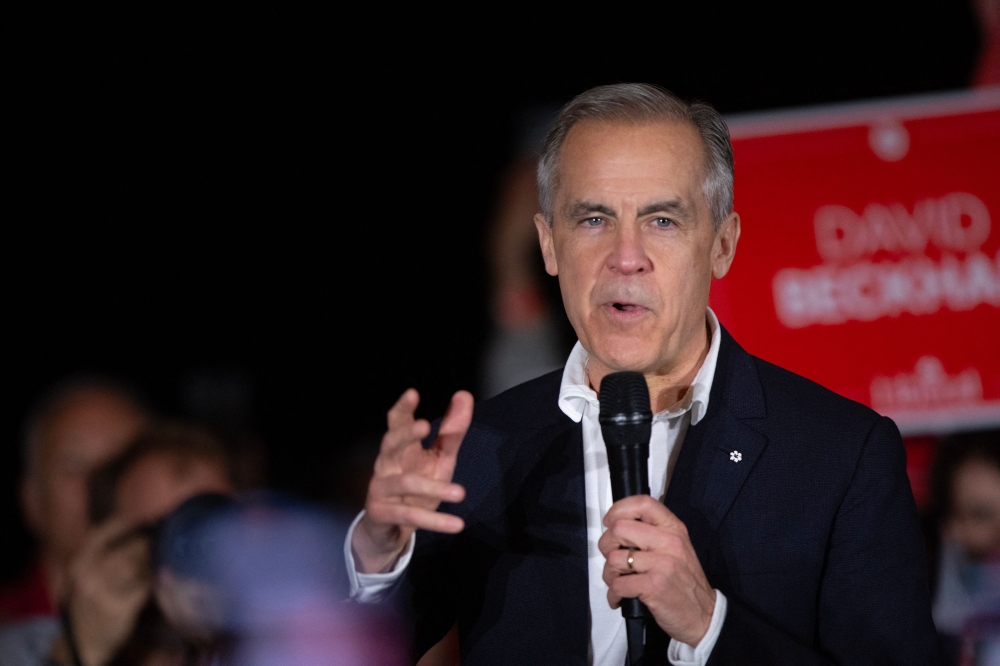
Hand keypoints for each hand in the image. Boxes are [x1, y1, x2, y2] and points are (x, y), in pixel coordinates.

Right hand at [62, 518, 151, 665]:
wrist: (82, 642)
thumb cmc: (87, 603)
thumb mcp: (83, 576)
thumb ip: (102, 553)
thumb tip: (137, 525)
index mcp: (78, 563)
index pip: (102, 532)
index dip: (125, 522)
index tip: (143, 517)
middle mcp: (88, 575)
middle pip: (129, 548)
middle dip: (146, 545)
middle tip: (157, 544)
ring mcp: (104, 591)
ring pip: (139, 565)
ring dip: (151, 562)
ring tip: (156, 563)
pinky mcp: (122, 606)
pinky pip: (146, 584)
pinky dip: (154, 581)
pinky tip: (156, 581)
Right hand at [352, 389, 472, 573]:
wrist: (391, 531)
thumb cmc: (418, 487)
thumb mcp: (439, 458)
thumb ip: (452, 430)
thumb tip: (464, 394)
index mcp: (400, 447)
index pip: (397, 422)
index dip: (403, 408)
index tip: (412, 393)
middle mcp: (386, 464)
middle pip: (390, 444)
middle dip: (405, 433)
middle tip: (425, 425)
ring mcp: (381, 489)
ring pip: (405, 483)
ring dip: (434, 488)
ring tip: (462, 493)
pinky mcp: (382, 513)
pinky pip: (410, 516)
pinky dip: (435, 522)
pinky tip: (457, 525)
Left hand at [598, 496, 715, 646]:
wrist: (704, 615)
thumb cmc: (685, 582)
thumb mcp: (677, 547)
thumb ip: (653, 532)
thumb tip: (618, 525)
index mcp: (674, 529)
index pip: (643, 503)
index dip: (618, 509)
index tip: (610, 522)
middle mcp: (669, 542)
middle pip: (619, 529)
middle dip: (606, 545)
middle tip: (613, 557)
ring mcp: (662, 564)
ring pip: (613, 558)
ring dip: (609, 574)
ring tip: (619, 580)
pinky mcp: (654, 586)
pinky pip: (618, 584)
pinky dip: (614, 594)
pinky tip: (621, 597)